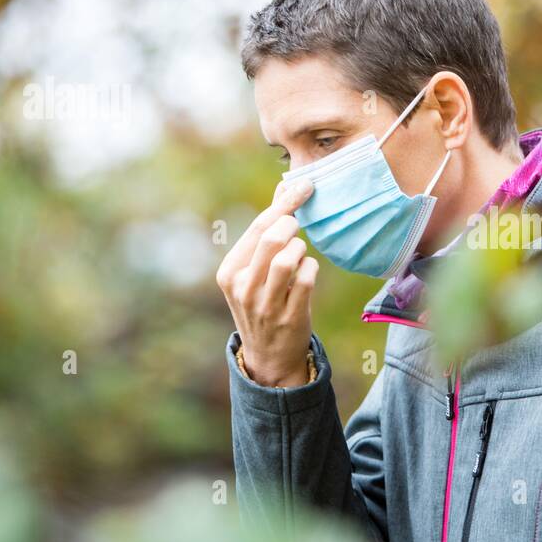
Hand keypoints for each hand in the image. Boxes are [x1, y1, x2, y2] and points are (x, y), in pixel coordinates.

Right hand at [217, 178, 317, 386]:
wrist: (268, 356)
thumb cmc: (262, 302)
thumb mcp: (252, 272)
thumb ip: (265, 232)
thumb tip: (284, 188)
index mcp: (229, 272)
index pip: (257, 227)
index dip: (284, 203)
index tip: (304, 186)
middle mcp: (243, 288)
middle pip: (271, 238)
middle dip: (292, 225)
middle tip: (298, 227)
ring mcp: (265, 304)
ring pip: (288, 258)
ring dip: (301, 249)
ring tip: (300, 252)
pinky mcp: (290, 317)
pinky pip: (307, 278)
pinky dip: (312, 268)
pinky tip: (308, 271)